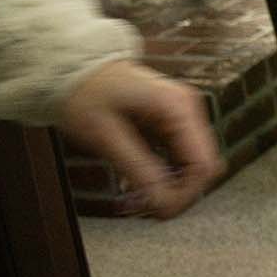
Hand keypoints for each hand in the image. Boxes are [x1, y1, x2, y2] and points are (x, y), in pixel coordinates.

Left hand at [58, 61, 222, 217]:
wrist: (71, 66)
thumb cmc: (84, 93)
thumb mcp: (106, 136)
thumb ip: (138, 169)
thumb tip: (164, 204)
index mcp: (178, 109)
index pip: (204, 165)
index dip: (186, 193)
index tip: (159, 210)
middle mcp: (188, 110)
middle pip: (204, 166)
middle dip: (180, 190)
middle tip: (149, 207)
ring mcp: (183, 114)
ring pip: (195, 163)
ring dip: (173, 183)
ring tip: (141, 195)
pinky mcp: (173, 120)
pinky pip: (181, 155)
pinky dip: (167, 172)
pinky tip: (143, 178)